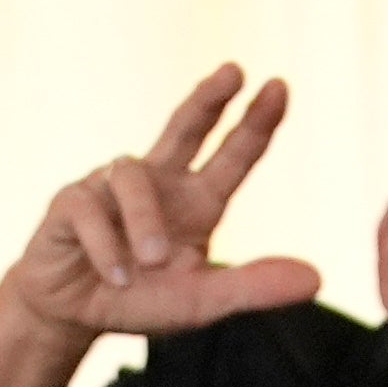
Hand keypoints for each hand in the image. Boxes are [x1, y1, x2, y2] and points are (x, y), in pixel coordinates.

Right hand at [2, 68, 322, 346]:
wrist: (72, 316)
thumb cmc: (142, 302)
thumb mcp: (202, 302)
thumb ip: (253, 288)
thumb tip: (317, 280)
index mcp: (196, 202)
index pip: (231, 155)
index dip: (255, 123)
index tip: (279, 86)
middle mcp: (159, 182)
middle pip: (184, 126)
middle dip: (208, 98)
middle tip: (234, 70)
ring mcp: (112, 187)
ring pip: (133, 178)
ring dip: (145, 222)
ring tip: (151, 264)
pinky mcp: (71, 202)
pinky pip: (91, 212)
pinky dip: (107, 247)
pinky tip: (116, 276)